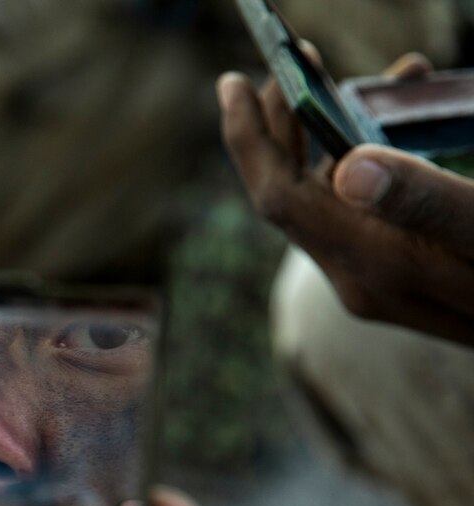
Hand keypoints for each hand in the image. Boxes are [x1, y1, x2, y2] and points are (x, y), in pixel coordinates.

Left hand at [217, 52, 473, 347]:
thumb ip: (427, 203)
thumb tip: (348, 169)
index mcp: (374, 264)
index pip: (280, 198)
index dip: (249, 139)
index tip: (233, 84)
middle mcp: (358, 281)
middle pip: (290, 196)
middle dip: (279, 128)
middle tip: (293, 65)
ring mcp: (373, 285)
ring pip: (320, 202)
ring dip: (317, 140)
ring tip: (332, 81)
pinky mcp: (392, 280)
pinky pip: (351, 213)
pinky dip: (355, 160)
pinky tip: (388, 126)